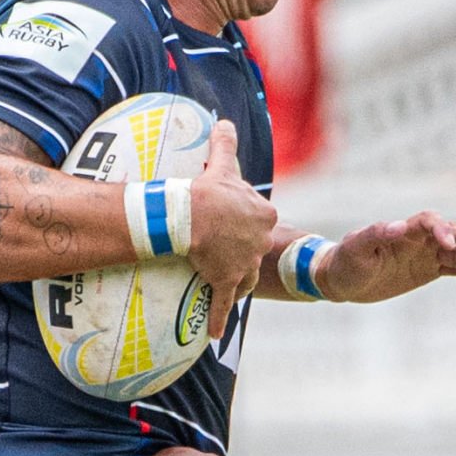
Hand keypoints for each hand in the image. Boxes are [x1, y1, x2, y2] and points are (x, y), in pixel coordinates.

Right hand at [185, 119, 279, 337]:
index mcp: (264, 214)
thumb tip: (225, 120)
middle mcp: (261, 241)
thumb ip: (225, 143)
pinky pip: (223, 303)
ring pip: (246, 277)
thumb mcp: (222, 164)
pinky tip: (213, 335)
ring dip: (237, 283)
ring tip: (225, 286)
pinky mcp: (227, 280)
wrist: (192, 214)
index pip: (260, 223)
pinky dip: (218, 319)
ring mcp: (245, 263)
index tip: (230, 226)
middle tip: (222, 254)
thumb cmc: (208, 190)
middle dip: (243, 254)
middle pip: (255, 251)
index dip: (245, 225)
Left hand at [321, 212, 455, 303]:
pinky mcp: (429, 270)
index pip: (429, 221)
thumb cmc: (345, 261)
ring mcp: (427, 254)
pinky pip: (454, 272)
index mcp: (403, 229)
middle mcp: (420, 239)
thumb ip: (374, 235)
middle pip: (452, 233)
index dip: (441, 229)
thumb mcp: (355, 249)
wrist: (343, 280)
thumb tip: (398, 227)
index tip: (448, 242)